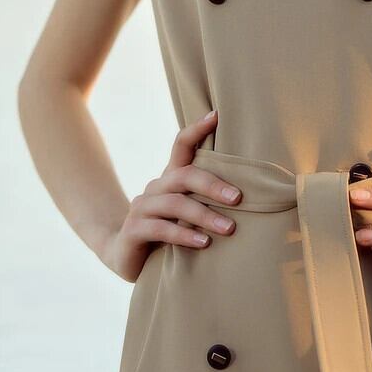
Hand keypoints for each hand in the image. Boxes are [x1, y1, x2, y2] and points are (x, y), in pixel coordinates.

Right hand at [102, 110, 242, 281]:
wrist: (123, 255)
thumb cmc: (167, 231)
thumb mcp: (187, 213)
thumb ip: (206, 200)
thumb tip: (248, 194)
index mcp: (170, 178)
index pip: (181, 144)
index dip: (197, 129)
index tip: (216, 115)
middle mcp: (155, 187)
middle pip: (184, 175)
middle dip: (213, 185)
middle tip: (238, 198)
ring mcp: (141, 207)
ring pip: (175, 204)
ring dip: (204, 215)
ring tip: (229, 228)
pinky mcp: (132, 230)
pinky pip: (160, 229)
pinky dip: (184, 235)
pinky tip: (203, 243)